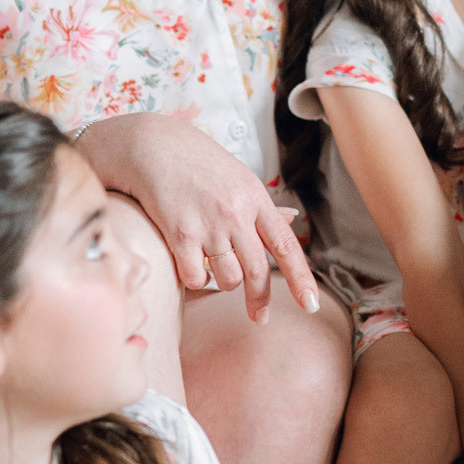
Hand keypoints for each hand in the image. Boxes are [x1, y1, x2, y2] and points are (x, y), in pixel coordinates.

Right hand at [79, 114, 322, 321]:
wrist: (153, 146)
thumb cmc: (198, 163)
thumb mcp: (239, 178)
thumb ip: (264, 206)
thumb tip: (294, 218)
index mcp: (256, 199)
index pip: (286, 246)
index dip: (301, 279)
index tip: (310, 304)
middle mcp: (236, 213)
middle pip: (257, 271)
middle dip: (260, 300)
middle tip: (260, 317)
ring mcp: (209, 224)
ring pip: (228, 278)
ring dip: (223, 282)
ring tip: (213, 265)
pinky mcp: (180, 233)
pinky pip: (195, 277)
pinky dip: (195, 279)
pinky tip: (190, 264)